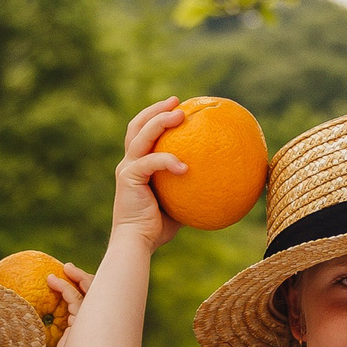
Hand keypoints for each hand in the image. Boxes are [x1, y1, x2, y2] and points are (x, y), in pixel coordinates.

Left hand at [38, 263, 94, 346]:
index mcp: (82, 339)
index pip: (84, 311)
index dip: (76, 296)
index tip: (61, 284)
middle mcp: (89, 332)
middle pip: (95, 300)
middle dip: (86, 283)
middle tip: (69, 271)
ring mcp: (88, 328)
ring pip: (91, 295)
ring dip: (80, 279)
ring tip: (66, 268)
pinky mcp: (84, 326)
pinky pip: (77, 300)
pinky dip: (67, 287)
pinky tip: (54, 280)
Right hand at [110, 100, 185, 250]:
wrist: (136, 244)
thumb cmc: (157, 228)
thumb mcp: (178, 203)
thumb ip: (189, 189)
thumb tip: (219, 182)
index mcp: (137, 166)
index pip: (142, 134)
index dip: (156, 117)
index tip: (177, 108)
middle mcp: (128, 163)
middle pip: (137, 126)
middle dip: (156, 110)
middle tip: (177, 102)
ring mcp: (127, 169)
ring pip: (141, 135)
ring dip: (160, 121)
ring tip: (180, 115)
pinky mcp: (128, 178)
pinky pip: (151, 162)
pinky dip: (168, 160)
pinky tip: (185, 166)